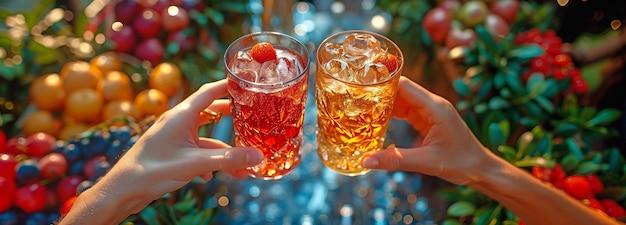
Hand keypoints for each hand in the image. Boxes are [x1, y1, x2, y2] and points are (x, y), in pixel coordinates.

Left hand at [60, 80, 262, 224]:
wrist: (123, 190)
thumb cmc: (151, 170)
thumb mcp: (195, 163)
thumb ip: (228, 159)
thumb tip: (258, 157)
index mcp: (181, 115)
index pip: (209, 91)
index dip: (229, 86)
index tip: (248, 84)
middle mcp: (178, 122)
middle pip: (211, 111)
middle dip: (232, 117)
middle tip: (252, 116)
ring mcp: (175, 137)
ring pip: (206, 138)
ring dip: (223, 150)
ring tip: (243, 165)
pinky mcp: (172, 152)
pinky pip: (197, 152)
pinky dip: (209, 161)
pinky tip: (212, 176)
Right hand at [362, 76, 494, 184]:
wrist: (481, 169)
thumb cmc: (461, 163)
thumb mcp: (426, 162)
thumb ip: (395, 160)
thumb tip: (366, 161)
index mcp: (435, 107)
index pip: (404, 86)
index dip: (382, 83)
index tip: (361, 85)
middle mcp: (432, 104)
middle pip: (400, 90)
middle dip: (379, 93)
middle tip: (354, 97)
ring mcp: (430, 111)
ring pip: (401, 101)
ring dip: (383, 104)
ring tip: (360, 108)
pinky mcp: (428, 120)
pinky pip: (406, 111)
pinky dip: (391, 114)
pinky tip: (376, 120)